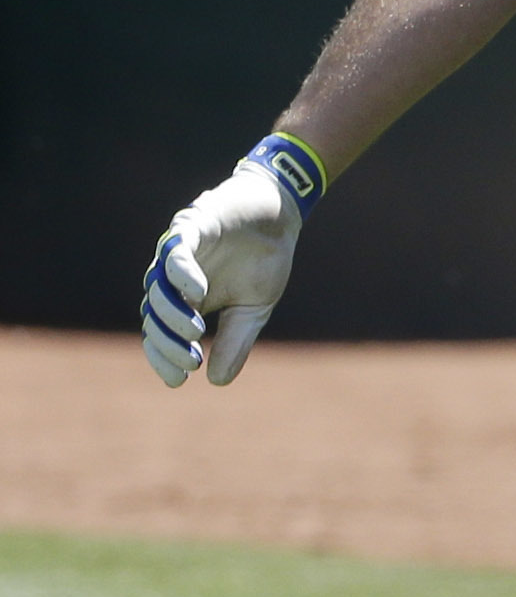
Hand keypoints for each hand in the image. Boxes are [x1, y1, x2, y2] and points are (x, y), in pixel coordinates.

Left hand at [142, 141, 319, 387]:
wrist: (281, 214)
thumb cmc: (264, 260)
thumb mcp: (254, 310)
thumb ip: (235, 342)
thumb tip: (216, 381)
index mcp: (186, 301)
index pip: (161, 334)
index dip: (163, 358)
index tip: (178, 379)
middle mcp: (173, 279)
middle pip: (154, 314)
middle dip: (167, 342)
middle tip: (189, 362)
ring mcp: (180, 253)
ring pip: (158, 286)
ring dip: (171, 313)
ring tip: (195, 331)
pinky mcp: (191, 227)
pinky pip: (175, 252)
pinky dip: (181, 274)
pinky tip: (198, 293)